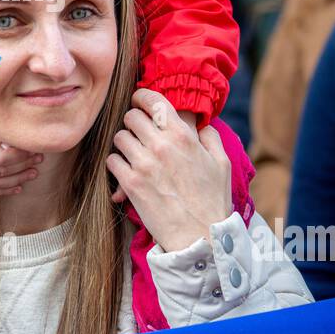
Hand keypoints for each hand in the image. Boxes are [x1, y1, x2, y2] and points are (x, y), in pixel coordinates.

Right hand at [0, 114, 41, 194]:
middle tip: (40, 158)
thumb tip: (11, 145)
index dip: (20, 155)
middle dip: (24, 165)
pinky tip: (19, 186)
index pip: (2, 158)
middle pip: (3, 172)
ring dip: (19, 179)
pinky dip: (6, 189)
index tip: (33, 148)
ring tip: (34, 172)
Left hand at [106, 89, 232, 251]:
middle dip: (133, 122)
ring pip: (119, 137)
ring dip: (124, 143)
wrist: (200, 236)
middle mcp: (161, 145)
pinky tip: (126, 170)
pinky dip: (116, 163)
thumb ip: (210, 137)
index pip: (153, 101)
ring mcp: (144, 164)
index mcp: (183, 136)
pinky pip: (112, 160)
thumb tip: (200, 125)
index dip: (142, 97)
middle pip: (131, 117)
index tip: (139, 102)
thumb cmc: (213, 200)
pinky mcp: (131, 184)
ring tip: (133, 153)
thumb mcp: (222, 163)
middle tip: (138, 133)